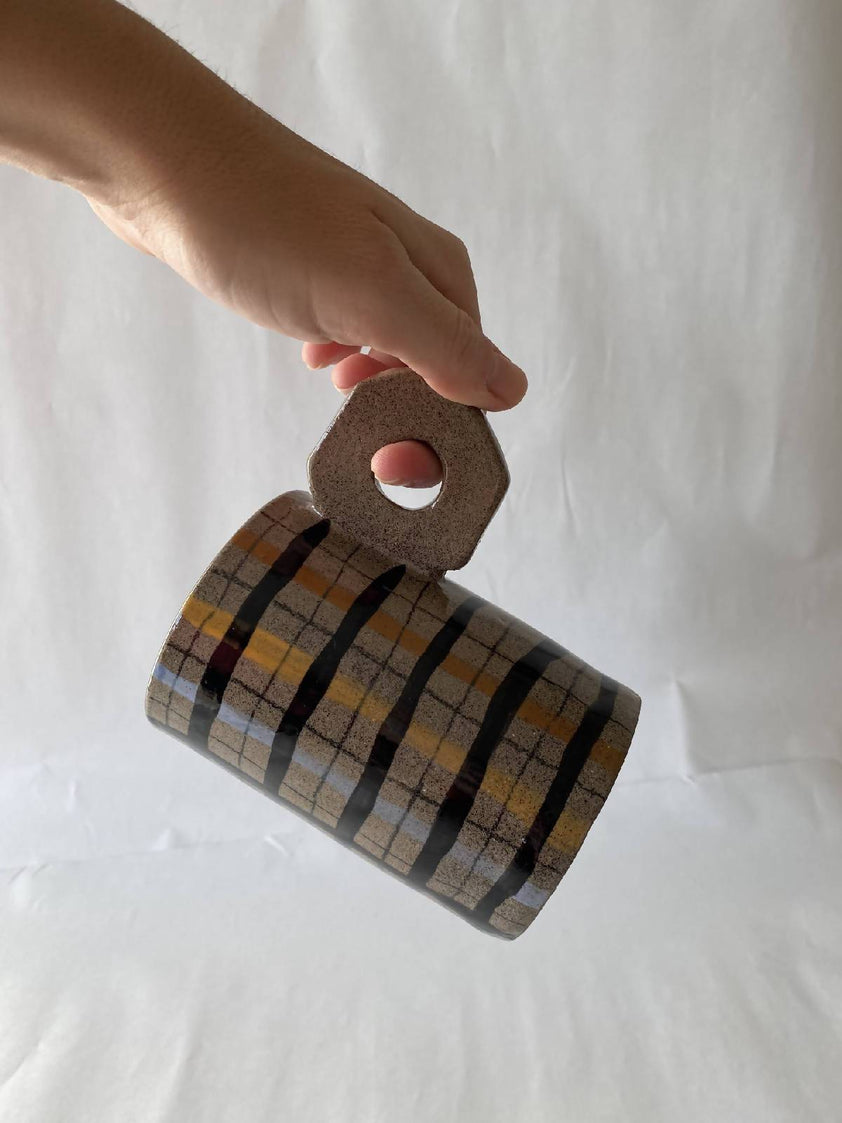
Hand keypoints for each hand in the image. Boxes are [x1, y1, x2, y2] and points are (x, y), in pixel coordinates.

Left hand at [87, 105, 526, 486]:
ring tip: (334, 386)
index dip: (445, 431)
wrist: (164, 162)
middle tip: (362, 442)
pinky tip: (313, 353)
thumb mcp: (370, 293)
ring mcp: (364, 264)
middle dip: (406, 413)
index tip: (394, 463)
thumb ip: (445, 346)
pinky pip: (351, 327)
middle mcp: (414, 267)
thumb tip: (512, 392)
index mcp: (442, 276)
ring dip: (373, 387)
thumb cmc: (265, 225)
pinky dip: (340, 353)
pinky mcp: (316, 266)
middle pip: (439, 365)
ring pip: (394, 349)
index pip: (476, 375)